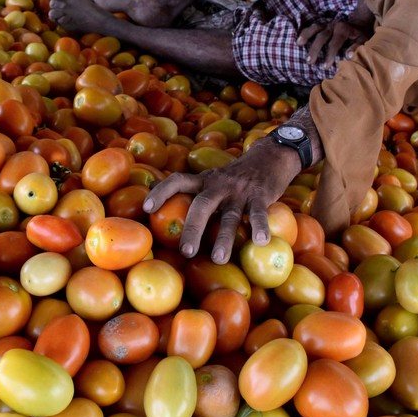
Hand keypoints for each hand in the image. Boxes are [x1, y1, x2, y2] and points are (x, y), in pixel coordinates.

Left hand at [143, 139, 301, 263]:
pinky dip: (259, 226)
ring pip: (230, 216)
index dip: (161, 192)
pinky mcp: (260, 196)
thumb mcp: (214, 180)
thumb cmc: (235, 178)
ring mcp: (240, 190)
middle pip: (202, 205)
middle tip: (186, 252)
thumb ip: (197, 194)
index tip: (147, 208)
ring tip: (219, 259)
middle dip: (192, 229)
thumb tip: (168, 216)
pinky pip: (259, 213)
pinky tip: (261, 241)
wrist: (270, 157)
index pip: (178, 180)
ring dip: (224, 238)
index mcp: (204, 180)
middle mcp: (219, 184)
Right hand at [297, 18, 365, 65]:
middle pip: (322, 36)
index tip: (325, 67)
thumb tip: (348, 56)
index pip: (335, 43)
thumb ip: (356, 48)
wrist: (360, 23)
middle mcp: (334, 25)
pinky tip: (299, 40)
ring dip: (306, 36)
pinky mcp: (323, 24)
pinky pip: (312, 27)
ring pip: (315, 29)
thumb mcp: (363, 41)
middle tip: (310, 62)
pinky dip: (305, 32)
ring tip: (298, 44)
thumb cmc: (360, 35)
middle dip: (315, 49)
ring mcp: (327, 24)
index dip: (330, 55)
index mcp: (344, 29)